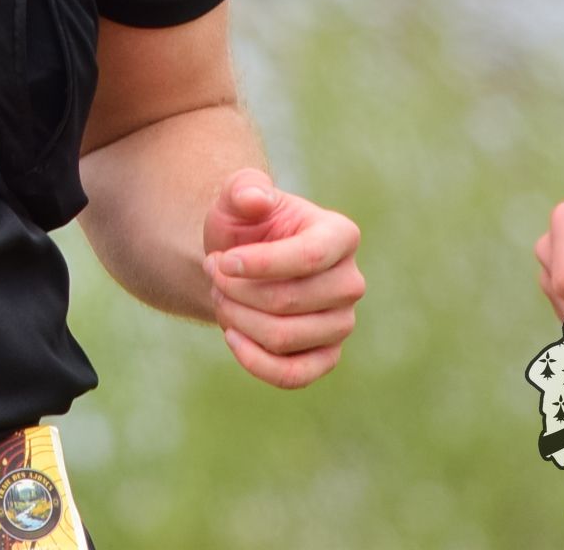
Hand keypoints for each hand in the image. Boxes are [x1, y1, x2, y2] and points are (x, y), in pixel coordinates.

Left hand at [203, 169, 363, 388]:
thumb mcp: (236, 197)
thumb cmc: (245, 226)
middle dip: (237, 291)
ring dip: (238, 320)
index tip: (219, 260)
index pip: (308, 257)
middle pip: (289, 301)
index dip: (259, 264)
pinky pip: (293, 375)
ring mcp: (342, 323)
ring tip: (221, 298)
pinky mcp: (326, 357)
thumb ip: (243, 188)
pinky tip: (231, 335)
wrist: (242, 264)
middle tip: (213, 274)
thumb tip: (256, 198)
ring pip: (284, 337)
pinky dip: (254, 361)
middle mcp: (350, 282)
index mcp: (341, 235)